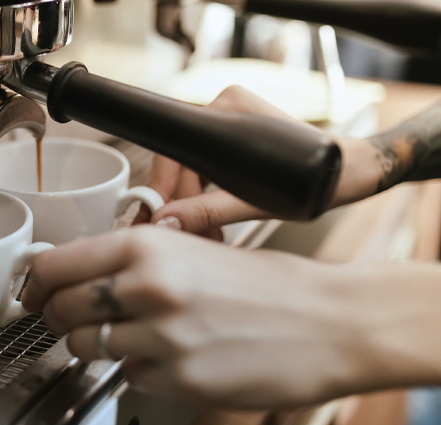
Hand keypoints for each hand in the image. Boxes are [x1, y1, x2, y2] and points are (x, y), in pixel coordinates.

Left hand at [22, 225, 389, 408]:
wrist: (326, 321)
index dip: (35, 283)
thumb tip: (82, 273)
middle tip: (68, 319)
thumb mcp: (193, 247)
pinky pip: (129, 377)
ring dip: (95, 344)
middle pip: (60, 310)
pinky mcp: (178, 380)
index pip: (55, 265)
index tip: (32, 292)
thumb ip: (134, 259)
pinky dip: (138, 369)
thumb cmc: (266, 282)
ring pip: (85, 347)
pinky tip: (170, 356)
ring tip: (126, 335)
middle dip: (57, 318)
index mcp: (148, 245)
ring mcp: (161, 338)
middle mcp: (148, 288)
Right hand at [136, 86, 379, 235]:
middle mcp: (225, 109)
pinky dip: (207, 194)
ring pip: (193, 169)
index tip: (154, 216)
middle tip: (190, 236)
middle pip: (182, 165)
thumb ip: (208, 212)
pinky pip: (207, 166)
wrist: (350, 173)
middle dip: (184, 205)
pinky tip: (215, 218)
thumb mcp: (256, 204)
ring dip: (195, 204)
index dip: (161, 188)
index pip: (174, 152)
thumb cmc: (317, 181)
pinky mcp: (237, 136)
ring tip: (208, 234)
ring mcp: (231, 121)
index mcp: (227, 110)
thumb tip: (167, 222)